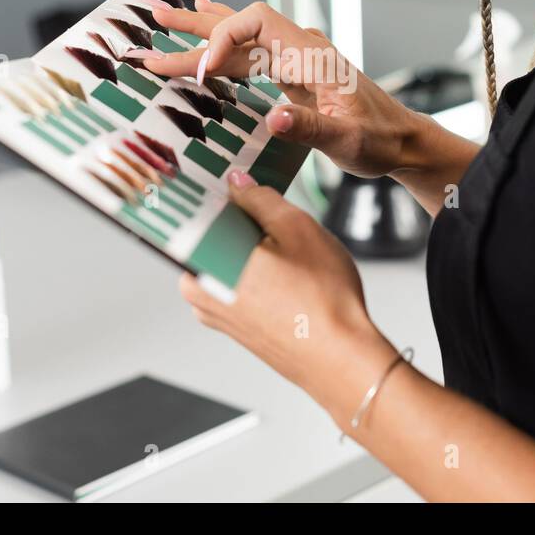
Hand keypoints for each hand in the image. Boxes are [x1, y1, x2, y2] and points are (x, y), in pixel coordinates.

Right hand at [135, 0, 421, 178]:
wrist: (401, 140)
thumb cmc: (379, 139)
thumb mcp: (347, 140)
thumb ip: (309, 127)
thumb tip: (273, 118)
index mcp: (312, 55)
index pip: (257, 23)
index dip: (224, 40)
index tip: (202, 72)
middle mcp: (300, 48)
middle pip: (240, 23)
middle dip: (196, 23)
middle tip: (154, 16)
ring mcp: (295, 59)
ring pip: (240, 38)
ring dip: (201, 34)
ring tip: (161, 21)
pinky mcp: (291, 73)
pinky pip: (249, 54)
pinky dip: (221, 48)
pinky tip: (202, 38)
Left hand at [179, 170, 396, 419]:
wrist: (341, 358)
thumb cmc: (321, 300)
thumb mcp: (295, 227)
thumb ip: (259, 198)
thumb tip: (237, 184)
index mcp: (203, 262)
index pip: (192, 211)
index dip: (212, 189)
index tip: (227, 176)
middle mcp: (199, 291)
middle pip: (210, 236)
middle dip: (239, 220)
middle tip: (270, 210)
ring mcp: (214, 312)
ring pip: (226, 260)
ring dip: (251, 246)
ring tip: (287, 246)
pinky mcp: (234, 326)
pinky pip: (237, 283)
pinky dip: (257, 271)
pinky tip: (288, 271)